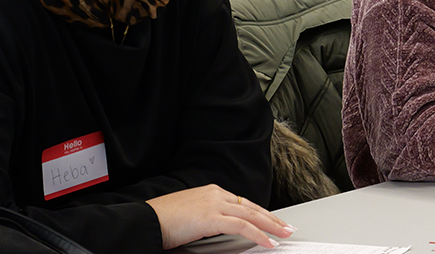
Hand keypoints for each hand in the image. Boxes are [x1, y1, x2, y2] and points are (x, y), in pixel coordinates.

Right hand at [147, 184, 295, 249]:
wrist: (146, 220)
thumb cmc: (162, 221)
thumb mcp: (190, 215)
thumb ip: (208, 219)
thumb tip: (222, 229)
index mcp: (210, 192)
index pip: (242, 203)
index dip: (260, 212)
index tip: (272, 221)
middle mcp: (215, 194)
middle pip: (251, 207)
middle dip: (272, 218)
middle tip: (287, 227)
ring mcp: (214, 204)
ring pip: (251, 214)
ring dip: (271, 226)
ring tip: (284, 234)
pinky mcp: (212, 218)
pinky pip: (242, 226)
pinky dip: (258, 234)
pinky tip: (268, 242)